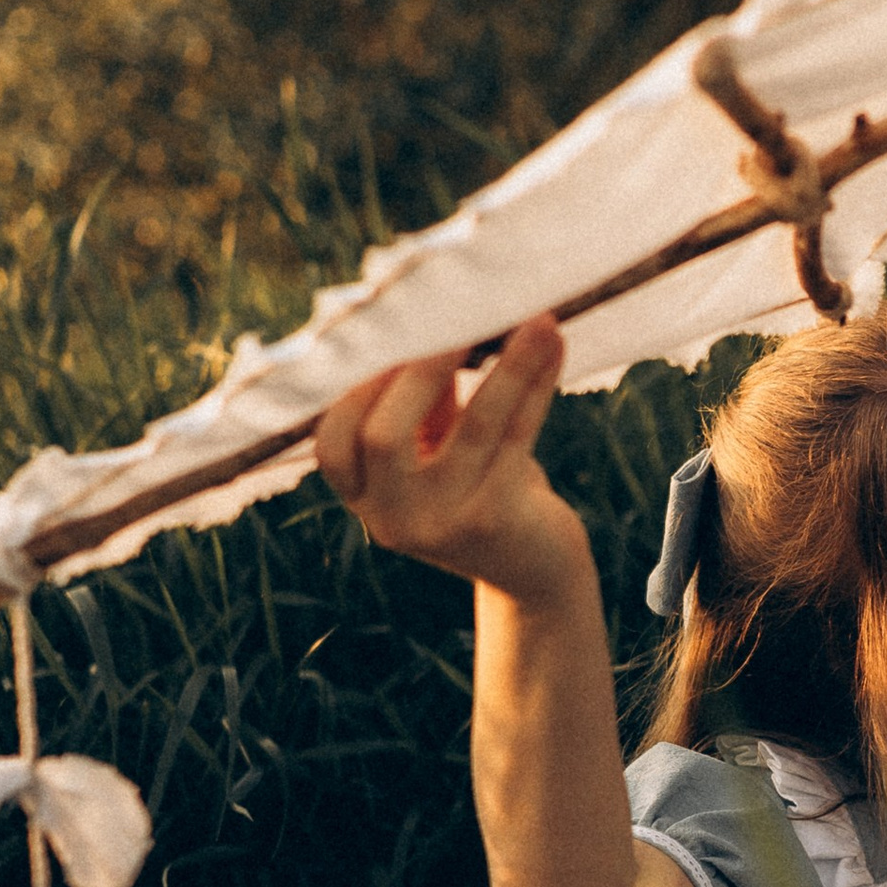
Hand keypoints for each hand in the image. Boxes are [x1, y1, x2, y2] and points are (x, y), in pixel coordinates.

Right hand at [316, 318, 582, 600]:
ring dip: (508, 366)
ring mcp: (441, 526)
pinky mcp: (495, 522)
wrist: (536, 569)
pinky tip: (554, 348)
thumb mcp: (438, 449)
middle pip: (385, 436)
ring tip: (537, 320)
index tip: (397, 339)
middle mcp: (391, 518)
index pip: (332, 444)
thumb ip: (424, 400)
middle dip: (423, 370)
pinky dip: (536, 386)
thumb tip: (437, 318)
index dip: (356, 390)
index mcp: (364, 497)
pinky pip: (516, 438)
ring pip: (473, 428)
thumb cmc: (481, 487)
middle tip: (464, 318)